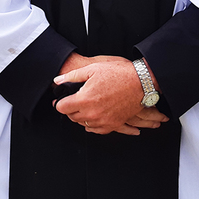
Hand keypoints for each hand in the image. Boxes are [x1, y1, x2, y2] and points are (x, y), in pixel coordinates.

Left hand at [53, 56, 167, 135]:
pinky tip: (93, 117)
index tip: (61, 100)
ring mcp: (103, 121)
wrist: (141, 83)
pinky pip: (97, 130)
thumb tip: (57, 81)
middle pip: (72, 117)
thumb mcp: (93, 69)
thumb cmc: (118, 74)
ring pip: (83, 124)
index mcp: (85, 99)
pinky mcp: (113, 124)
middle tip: (73, 101)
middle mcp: (92, 113)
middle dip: (70, 109)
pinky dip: (92, 124)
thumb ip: (72, 76)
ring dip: (81, 116)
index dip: (60, 102)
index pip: (62, 108)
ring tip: (84, 106)